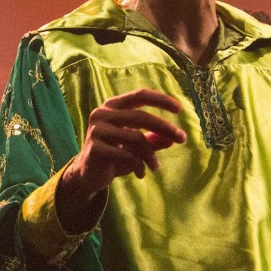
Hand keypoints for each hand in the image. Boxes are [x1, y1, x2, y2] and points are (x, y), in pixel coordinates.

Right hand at [58, 89, 184, 219]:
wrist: (88, 175)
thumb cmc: (114, 155)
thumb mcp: (136, 146)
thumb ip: (153, 140)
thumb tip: (173, 138)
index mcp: (112, 106)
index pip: (139, 95)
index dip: (161, 100)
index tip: (179, 109)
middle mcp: (102, 114)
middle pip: (141, 116)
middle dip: (165, 127)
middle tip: (182, 139)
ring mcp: (97, 130)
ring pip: (136, 138)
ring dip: (151, 155)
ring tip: (156, 167)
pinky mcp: (95, 148)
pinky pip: (127, 155)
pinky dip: (139, 166)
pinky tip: (140, 174)